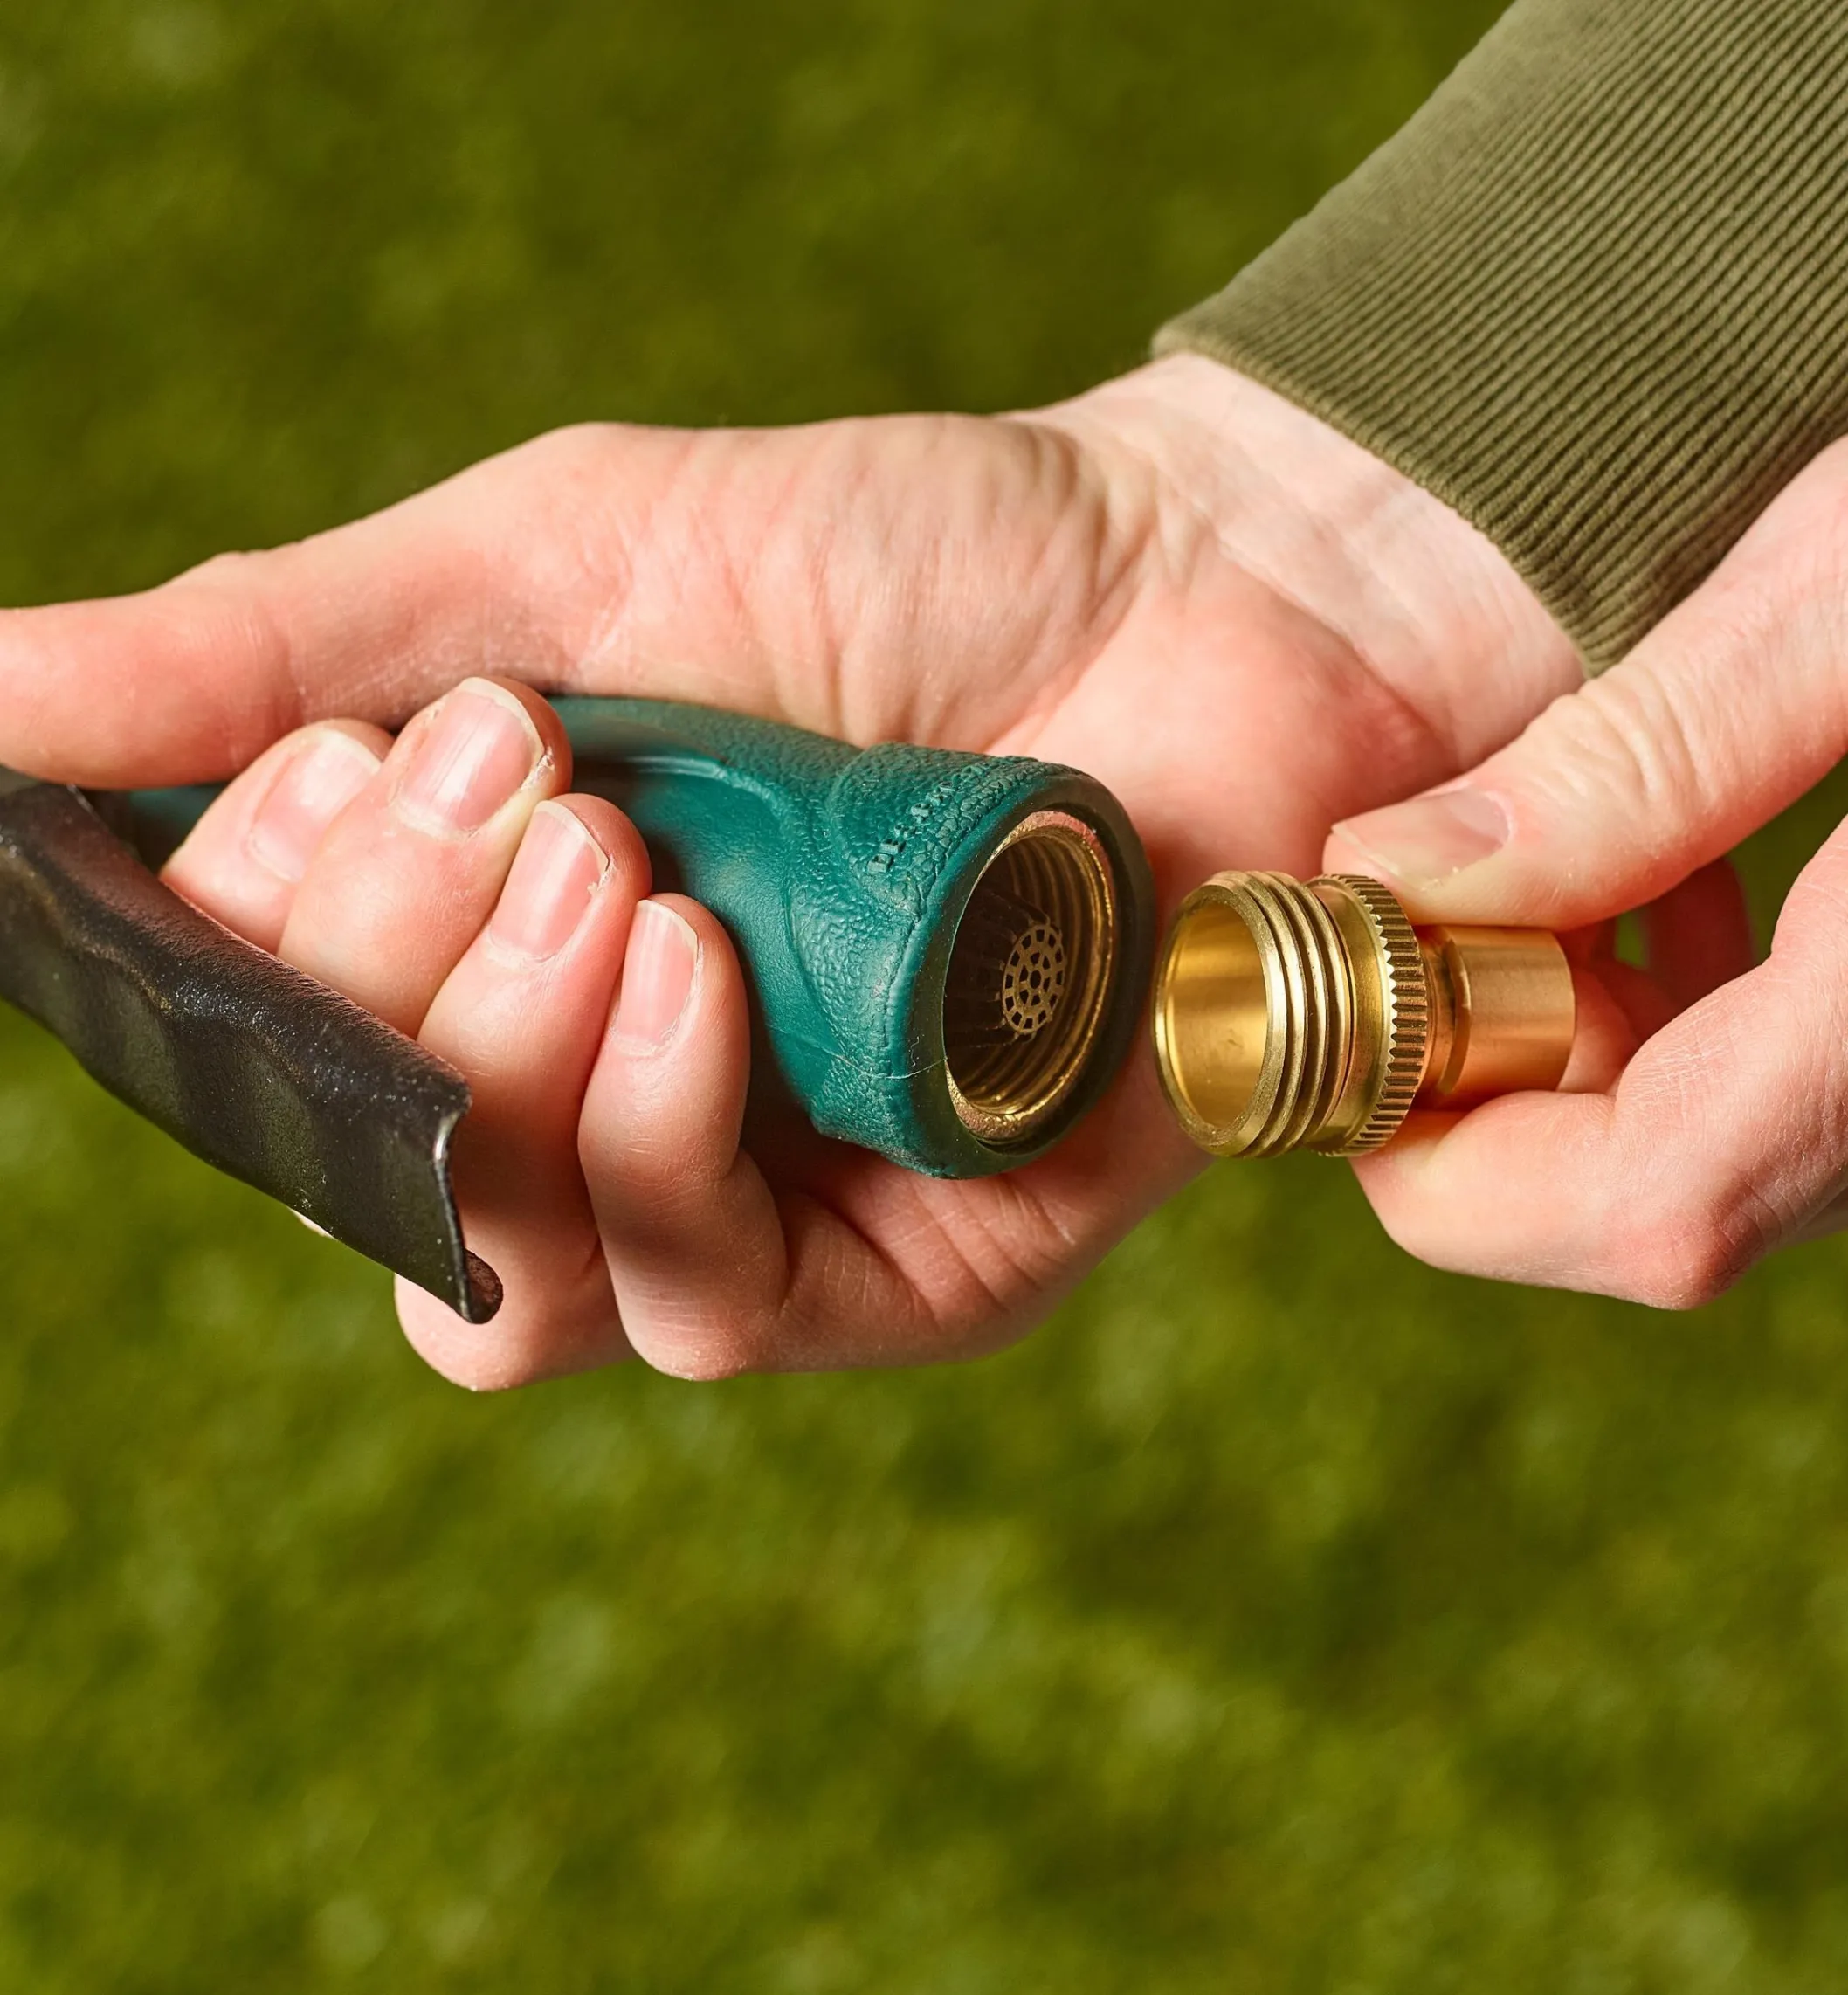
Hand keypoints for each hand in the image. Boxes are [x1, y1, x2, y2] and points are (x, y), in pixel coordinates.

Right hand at [0, 356, 1577, 1381]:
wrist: (1194, 592)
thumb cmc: (898, 564)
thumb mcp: (562, 557)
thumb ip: (286, 647)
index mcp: (494, 948)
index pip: (281, 1037)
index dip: (272, 928)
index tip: (385, 743)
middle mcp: (597, 1098)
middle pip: (379, 1177)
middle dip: (396, 980)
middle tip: (525, 781)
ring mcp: (750, 1198)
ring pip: (514, 1281)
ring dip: (510, 1076)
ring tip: (614, 874)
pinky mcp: (911, 1269)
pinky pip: (715, 1303)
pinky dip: (660, 1152)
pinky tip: (692, 987)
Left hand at [1324, 441, 1847, 1307]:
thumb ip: (1653, 750)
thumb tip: (1403, 881)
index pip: (1653, 1206)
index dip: (1452, 1160)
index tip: (1346, 1036)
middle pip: (1671, 1208)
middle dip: (1494, 1108)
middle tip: (1399, 947)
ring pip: (1717, 1155)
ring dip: (1569, 1062)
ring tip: (1499, 891)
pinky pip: (1774, 1082)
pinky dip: (1665, 1018)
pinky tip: (1629, 880)